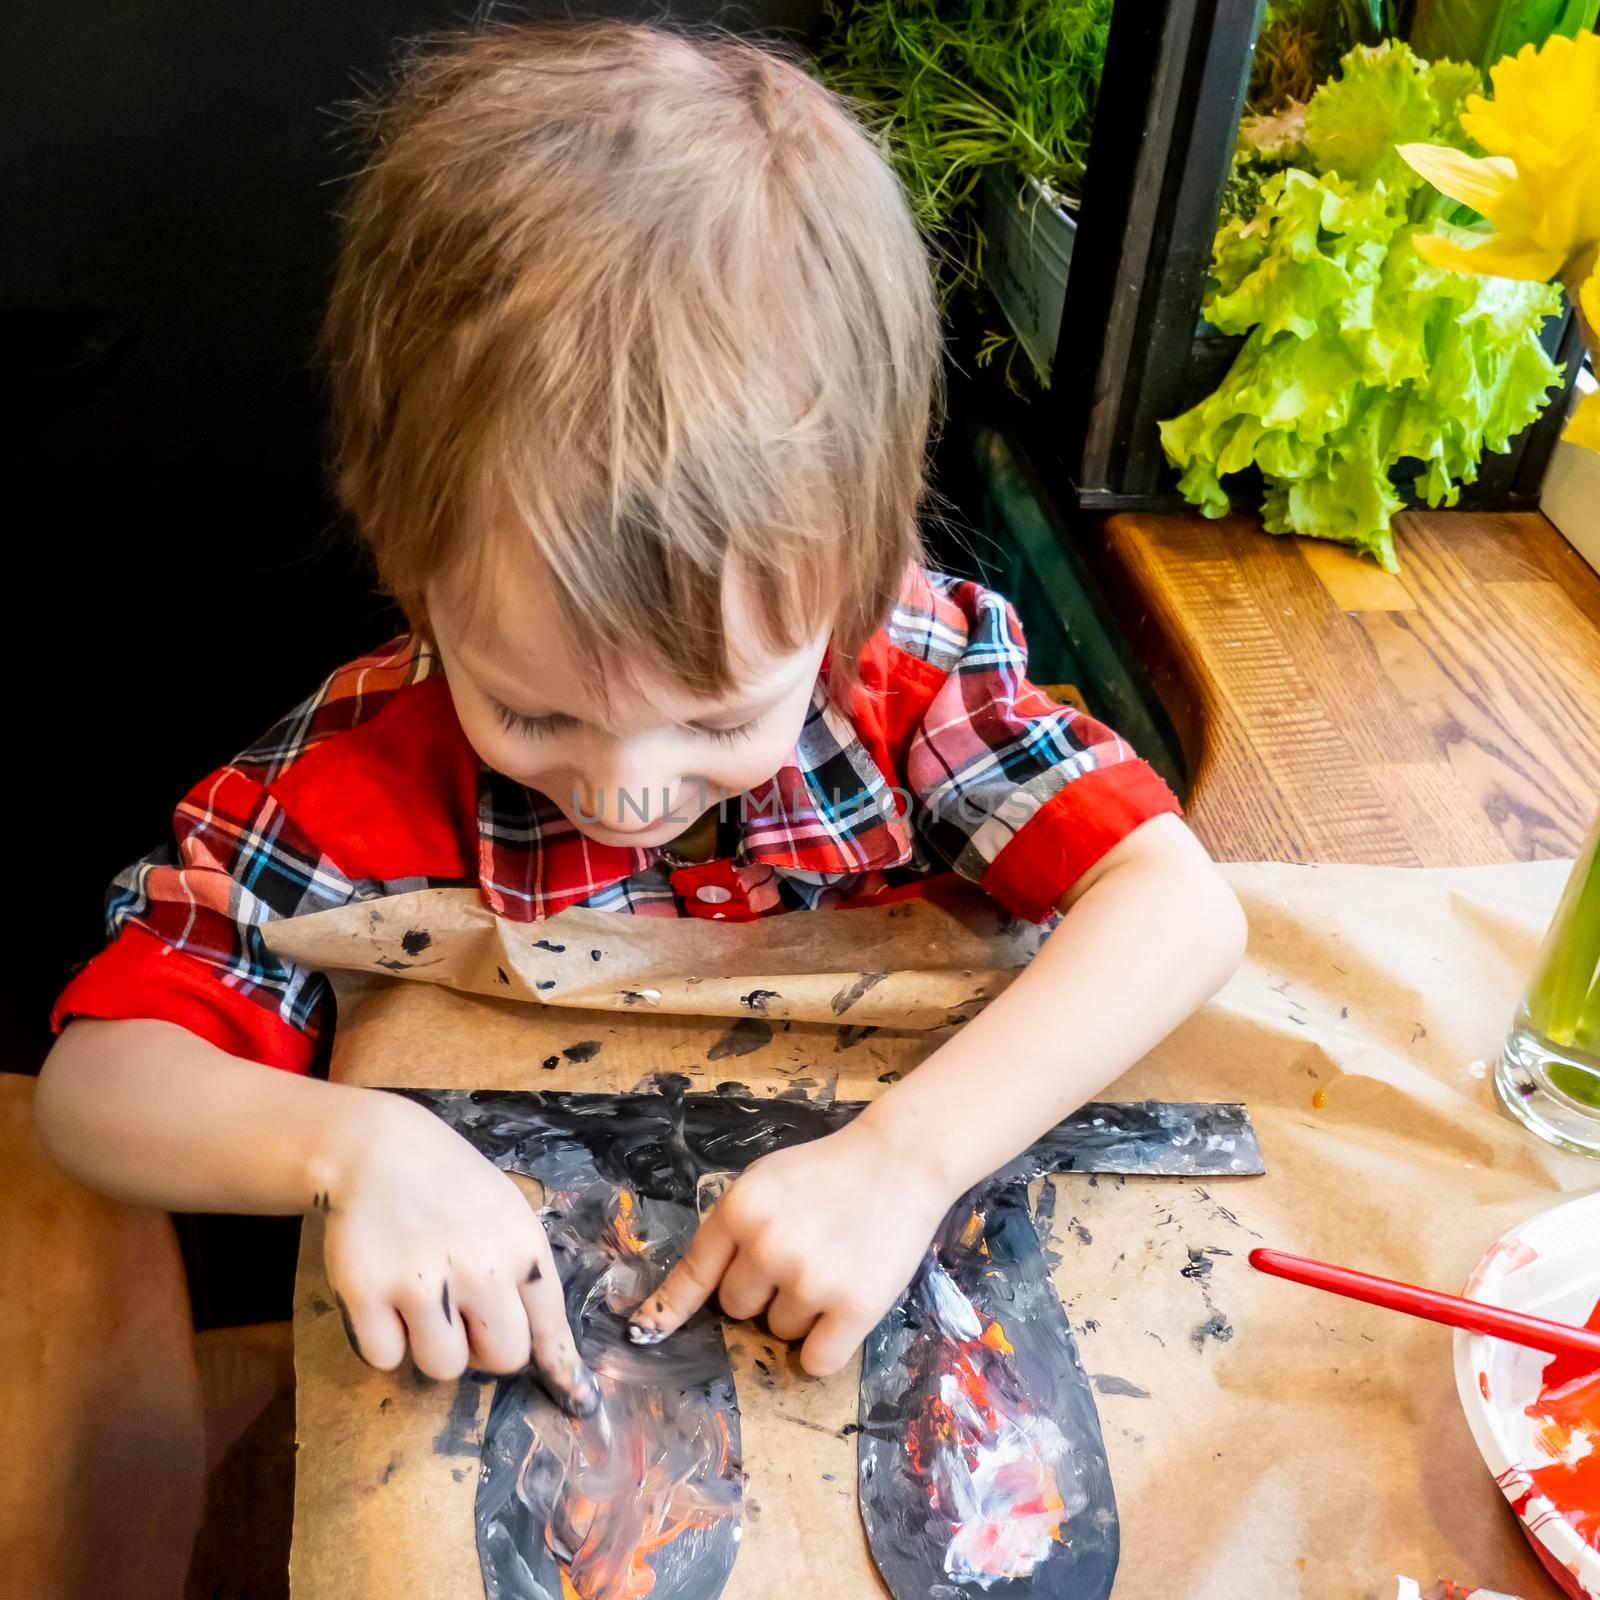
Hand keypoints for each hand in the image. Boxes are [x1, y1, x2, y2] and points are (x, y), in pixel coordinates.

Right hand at [316, 1090, 596, 1412]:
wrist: (378, 1150)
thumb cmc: (453, 1187)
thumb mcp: (508, 1216)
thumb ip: (525, 1276)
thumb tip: (548, 1350)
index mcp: (522, 1247)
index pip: (550, 1327)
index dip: (562, 1369)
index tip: (578, 1402)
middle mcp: (480, 1267)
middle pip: (502, 1359)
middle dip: (484, 1350)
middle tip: (463, 1317)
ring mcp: (422, 1281)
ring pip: (444, 1367)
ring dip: (432, 1346)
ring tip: (421, 1299)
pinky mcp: (367, 1292)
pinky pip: (386, 1357)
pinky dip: (383, 1338)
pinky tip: (384, 1295)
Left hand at [628, 1119, 955, 1374]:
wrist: (899, 1160)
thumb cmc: (828, 1172)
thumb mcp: (765, 1182)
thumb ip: (733, 1227)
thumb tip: (704, 1288)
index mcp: (739, 1210)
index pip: (692, 1275)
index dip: (668, 1310)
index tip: (645, 1334)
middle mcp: (766, 1245)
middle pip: (737, 1309)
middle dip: (763, 1292)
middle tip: (802, 1256)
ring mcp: (809, 1279)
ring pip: (779, 1331)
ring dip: (801, 1313)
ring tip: (833, 1266)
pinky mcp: (854, 1308)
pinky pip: (816, 1362)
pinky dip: (826, 1347)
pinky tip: (845, 1309)